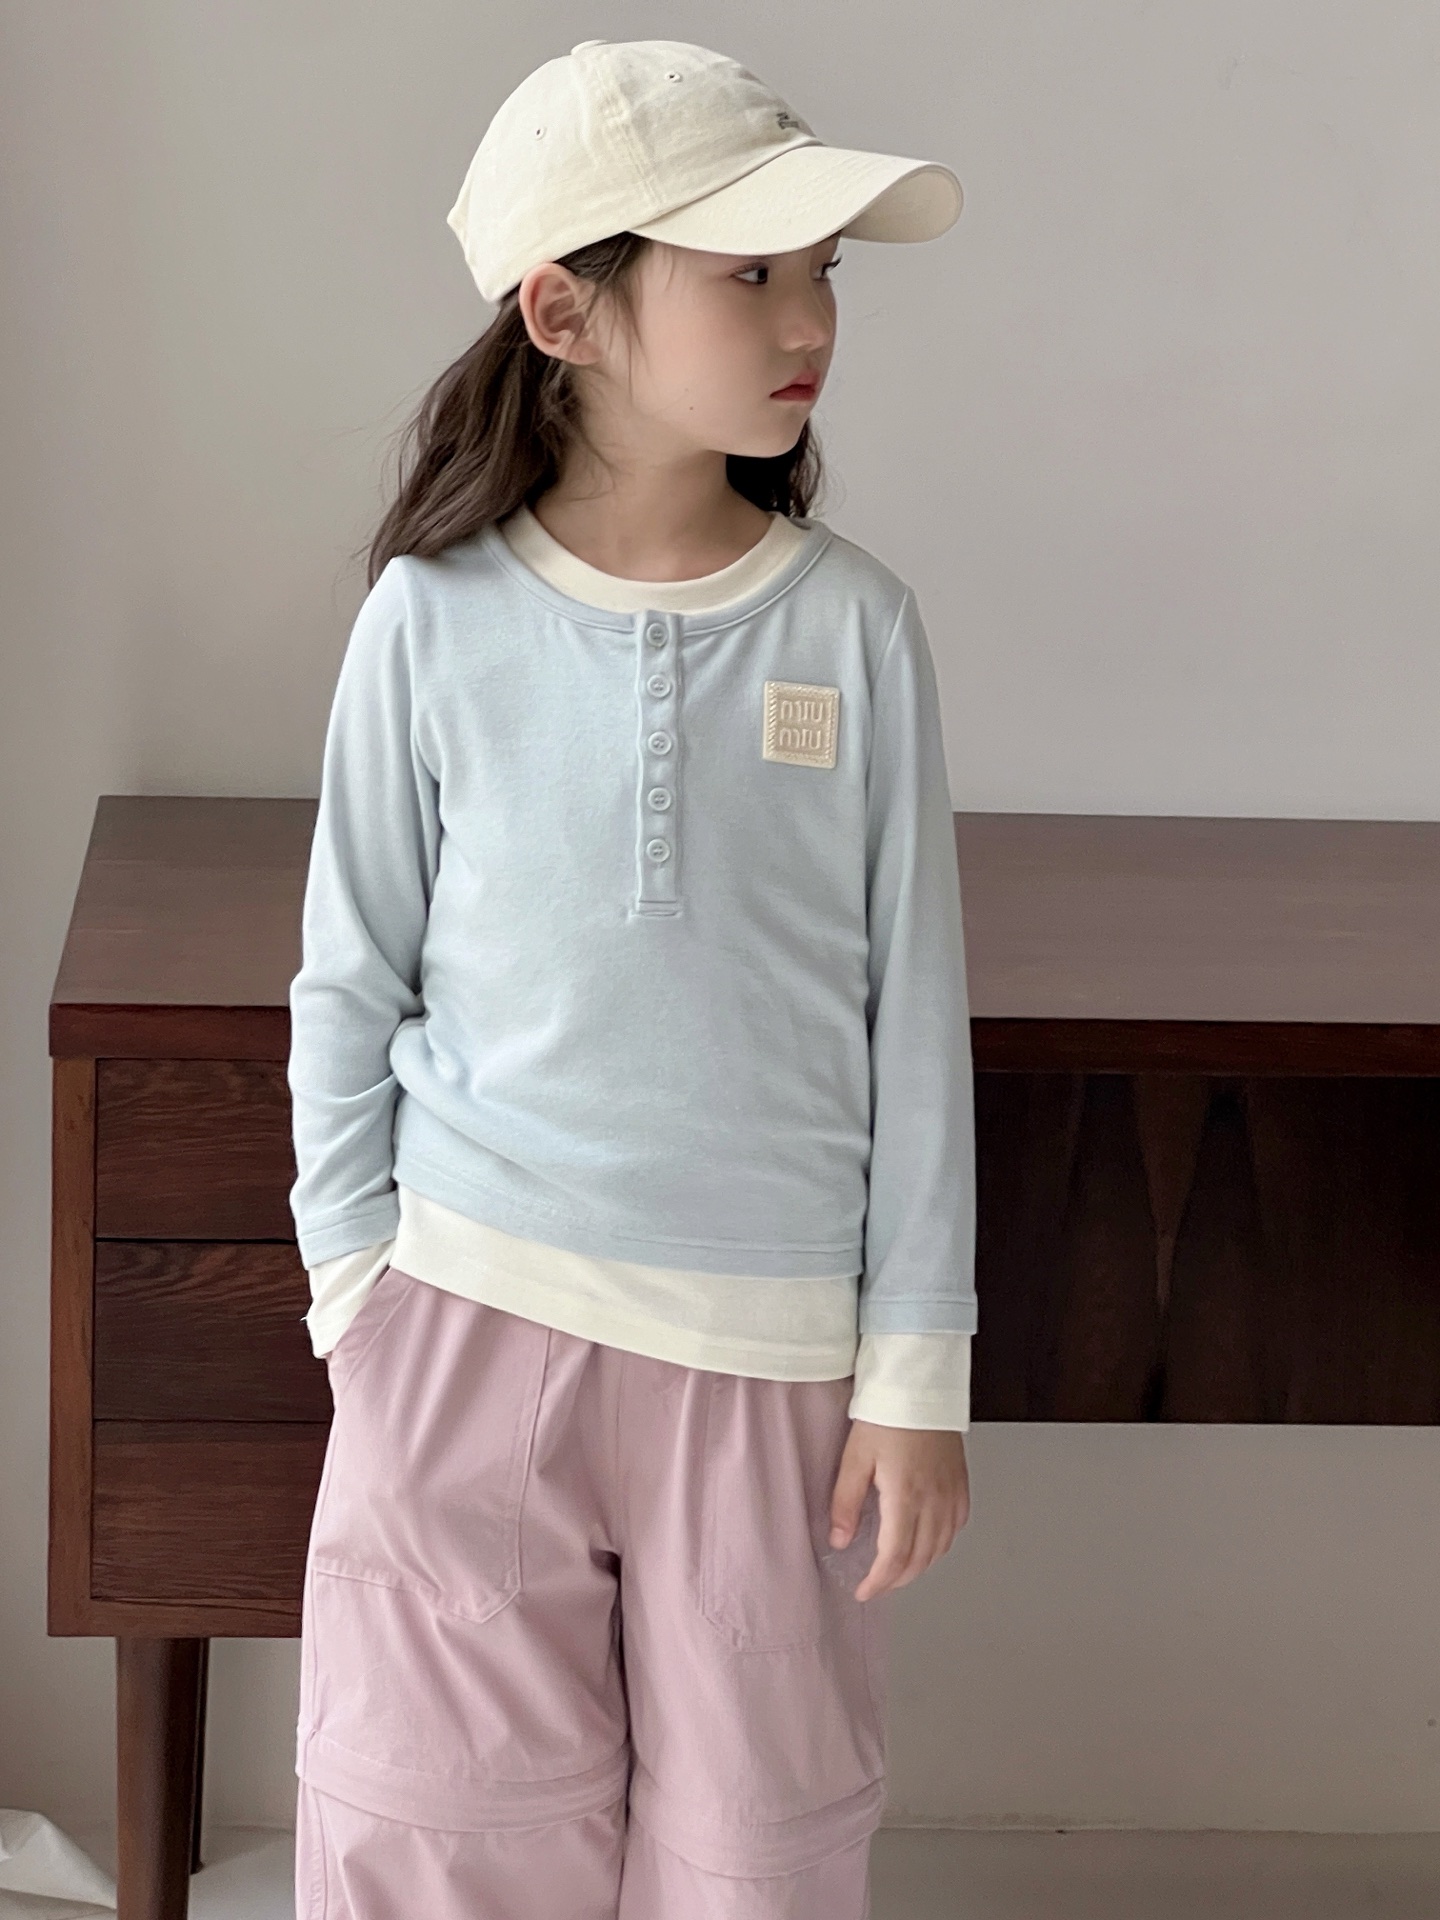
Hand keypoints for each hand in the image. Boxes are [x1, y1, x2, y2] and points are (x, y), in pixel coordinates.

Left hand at [828, 1420, 969, 1601]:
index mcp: (905, 1497)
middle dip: (896, 1580)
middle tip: (876, 1584)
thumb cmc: (887, 1415)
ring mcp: (951, 1494)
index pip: (894, 1558)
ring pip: (940, 1549)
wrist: (920, 1386)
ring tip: (897, 1568)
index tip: (864, 1591)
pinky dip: (940, 1544)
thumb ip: (846, 1503)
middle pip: (920, 1560)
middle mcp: (934, 1501)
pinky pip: (955, 1528)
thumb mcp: (855, 1457)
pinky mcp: (961, 1484)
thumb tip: (840, 1540)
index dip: (879, 1582)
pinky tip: (927, 1541)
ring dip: (919, 1566)